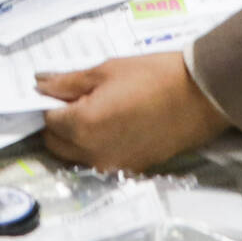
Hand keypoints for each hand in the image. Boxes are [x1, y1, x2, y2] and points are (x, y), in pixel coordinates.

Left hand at [37, 54, 229, 170]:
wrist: (201, 96)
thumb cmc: (152, 76)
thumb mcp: (104, 71)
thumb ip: (67, 82)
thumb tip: (40, 86)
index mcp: (82, 127)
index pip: (47, 121)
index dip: (49, 104)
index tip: (59, 91)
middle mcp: (93, 154)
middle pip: (57, 144)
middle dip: (59, 123)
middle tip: (77, 98)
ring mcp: (113, 165)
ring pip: (76, 156)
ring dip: (76, 137)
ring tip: (98, 109)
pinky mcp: (132, 169)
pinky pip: (100, 160)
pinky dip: (97, 145)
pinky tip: (115, 123)